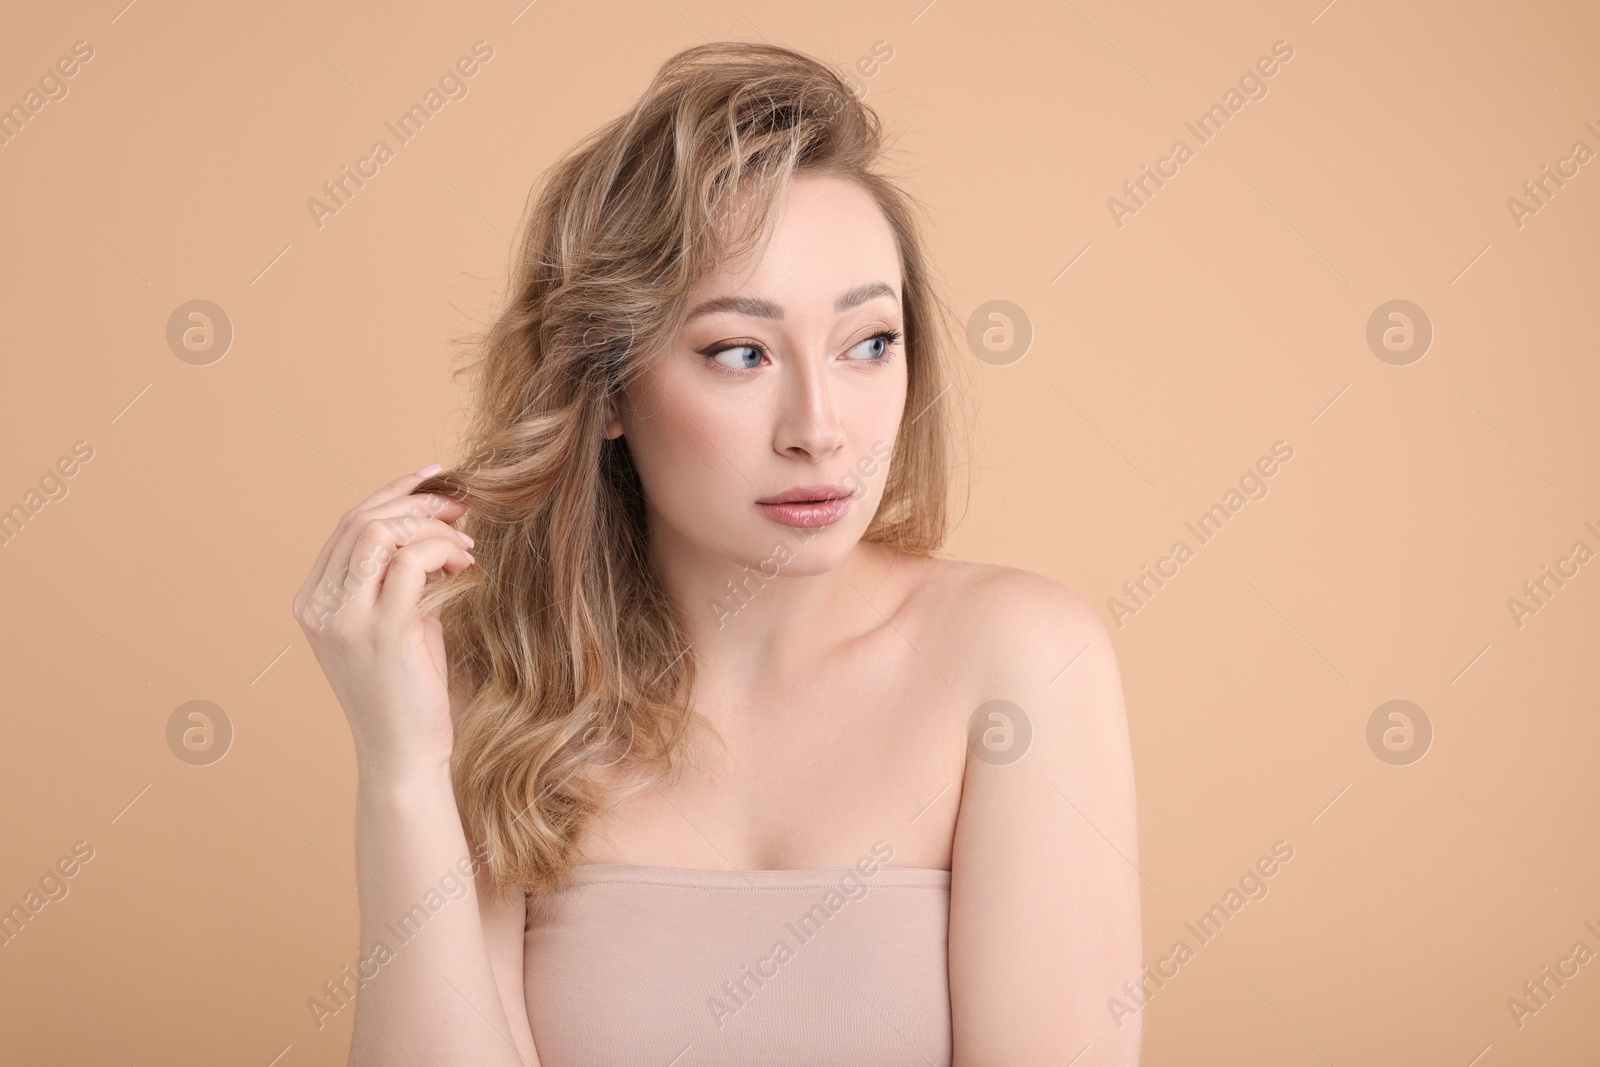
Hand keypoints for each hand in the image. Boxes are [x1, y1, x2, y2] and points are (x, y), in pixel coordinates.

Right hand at [291, 464, 475, 776]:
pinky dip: (444, 550)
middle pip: (362, 519)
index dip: (394, 493)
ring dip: (433, 525)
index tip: (436, 481)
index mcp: (314, 601)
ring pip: (382, 532)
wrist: (404, 755)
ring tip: (467, 542)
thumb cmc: (408, 691)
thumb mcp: (397, 622)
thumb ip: (401, 577)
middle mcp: (320, 606)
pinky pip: (413, 562)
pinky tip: (467, 566)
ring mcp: (346, 619)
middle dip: (417, 500)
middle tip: (462, 503)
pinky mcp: (383, 632)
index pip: (348, 524)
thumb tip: (436, 523)